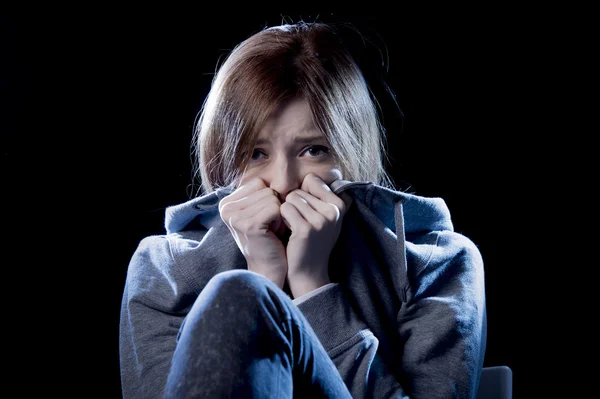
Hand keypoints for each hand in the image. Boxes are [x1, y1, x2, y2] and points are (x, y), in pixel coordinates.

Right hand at [218, 177, 287, 287]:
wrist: (269, 268)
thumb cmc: (269, 238)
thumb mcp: (258, 210)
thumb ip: (258, 192)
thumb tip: (272, 164)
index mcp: (226, 202)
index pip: (259, 182)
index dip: (268, 198)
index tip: (264, 218)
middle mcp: (226, 208)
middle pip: (266, 188)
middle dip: (274, 206)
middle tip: (269, 226)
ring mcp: (235, 217)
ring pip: (272, 197)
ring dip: (278, 214)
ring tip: (270, 230)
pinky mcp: (249, 225)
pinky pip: (276, 207)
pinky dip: (280, 220)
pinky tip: (273, 233)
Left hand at [280, 173, 352, 297]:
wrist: (309, 271)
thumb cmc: (313, 241)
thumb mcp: (326, 217)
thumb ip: (321, 196)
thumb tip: (309, 176)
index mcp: (340, 204)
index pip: (312, 179)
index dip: (304, 193)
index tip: (308, 211)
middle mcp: (333, 211)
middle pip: (300, 189)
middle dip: (295, 204)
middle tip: (301, 223)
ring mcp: (321, 220)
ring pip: (291, 198)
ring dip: (287, 211)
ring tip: (295, 227)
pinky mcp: (306, 229)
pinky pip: (285, 208)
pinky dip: (282, 218)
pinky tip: (289, 231)